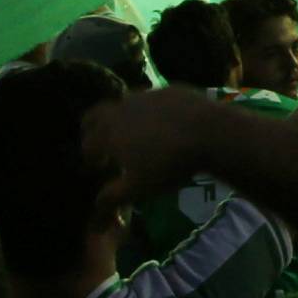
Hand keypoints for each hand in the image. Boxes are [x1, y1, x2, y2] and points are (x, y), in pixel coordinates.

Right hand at [82, 87, 215, 215]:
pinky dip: (148, 111)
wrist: (210, 131)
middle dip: (93, 130)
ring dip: (121, 118)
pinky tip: (163, 123)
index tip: (98, 168)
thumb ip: (112, 198)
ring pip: (122, 104)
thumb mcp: (138, 188)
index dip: (90, 158)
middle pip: (95, 116)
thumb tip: (96, 208)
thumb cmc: (168, 163)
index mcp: (108, 133)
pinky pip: (149, 99)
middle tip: (105, 145)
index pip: (87, 144)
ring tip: (135, 135)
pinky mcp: (168, 89)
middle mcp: (121, 108)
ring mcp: (145, 95)